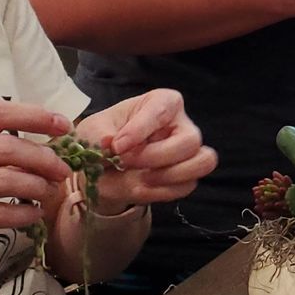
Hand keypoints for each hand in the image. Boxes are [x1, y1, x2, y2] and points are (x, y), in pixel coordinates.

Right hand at [0, 101, 72, 294]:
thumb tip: (31, 144)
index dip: (32, 116)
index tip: (63, 125)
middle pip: (3, 146)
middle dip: (42, 156)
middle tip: (63, 168)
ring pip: (3, 180)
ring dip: (35, 186)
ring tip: (49, 192)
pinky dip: (21, 214)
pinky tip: (32, 216)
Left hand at [80, 89, 217, 213]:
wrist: (101, 169)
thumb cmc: (102, 138)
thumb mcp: (92, 132)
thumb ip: (100, 136)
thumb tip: (111, 143)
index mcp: (162, 102)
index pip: (163, 109)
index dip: (141, 129)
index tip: (117, 146)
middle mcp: (180, 125)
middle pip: (190, 140)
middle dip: (156, 156)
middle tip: (126, 162)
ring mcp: (187, 152)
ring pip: (202, 162)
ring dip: (170, 176)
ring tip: (142, 178)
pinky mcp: (186, 176)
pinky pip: (187, 186)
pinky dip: (162, 192)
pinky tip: (141, 187)